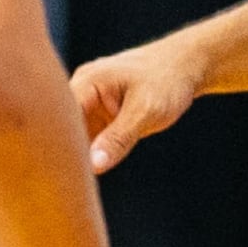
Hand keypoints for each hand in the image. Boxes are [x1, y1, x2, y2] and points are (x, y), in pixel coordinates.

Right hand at [69, 41, 208, 172]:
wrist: (188, 65)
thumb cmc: (168, 81)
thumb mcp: (146, 112)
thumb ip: (119, 139)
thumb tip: (94, 166)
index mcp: (88, 80)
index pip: (60, 117)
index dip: (59, 146)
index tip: (65, 173)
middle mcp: (82, 88)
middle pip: (63, 127)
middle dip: (67, 152)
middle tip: (71, 180)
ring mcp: (91, 101)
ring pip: (75, 134)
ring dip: (80, 153)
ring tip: (79, 176)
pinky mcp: (100, 112)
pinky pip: (89, 135)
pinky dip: (92, 151)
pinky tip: (96, 167)